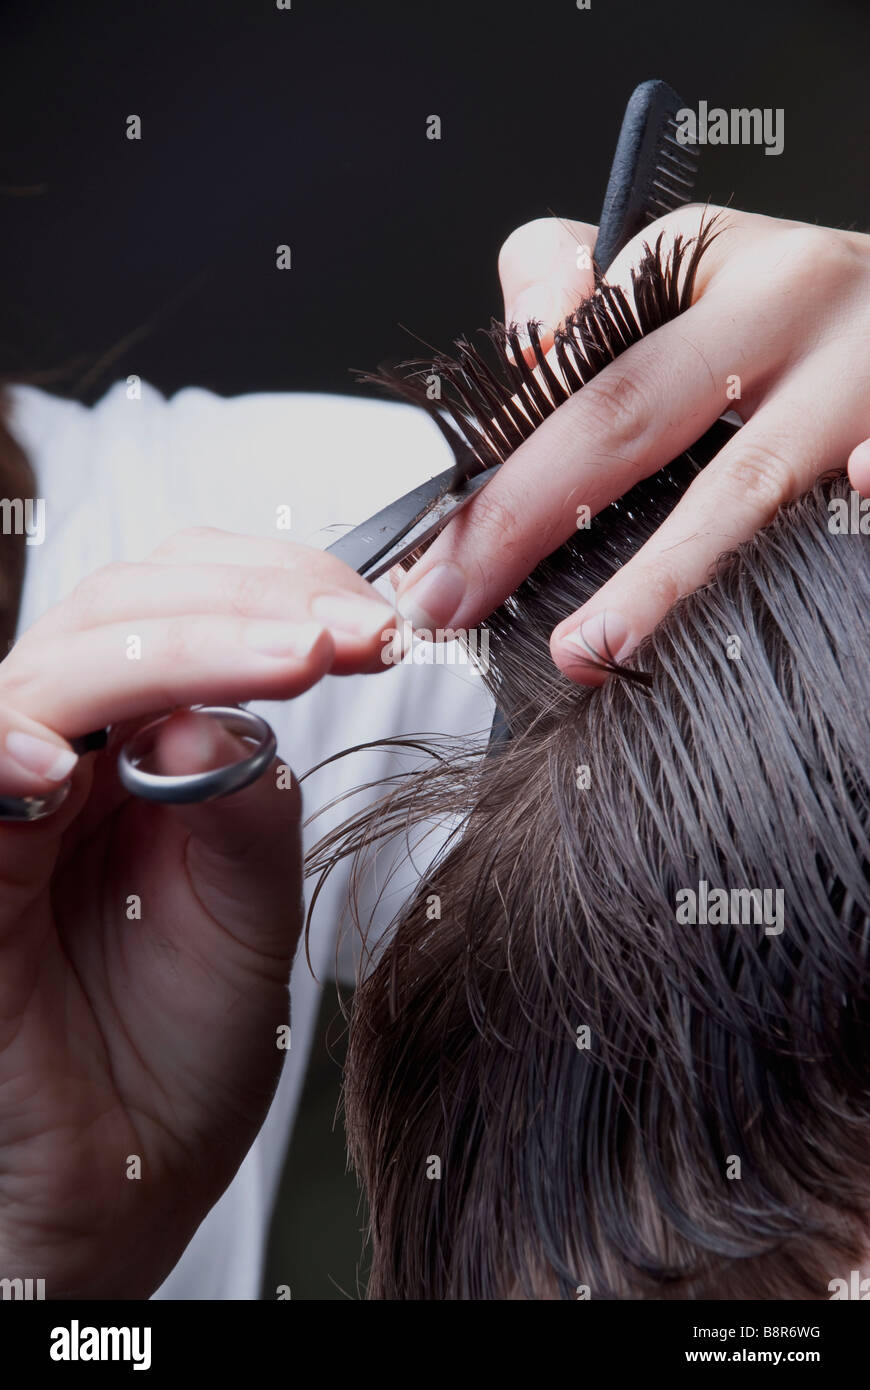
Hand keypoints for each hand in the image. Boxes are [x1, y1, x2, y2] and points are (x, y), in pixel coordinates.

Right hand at [0, 529, 398, 1296]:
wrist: (110, 1186)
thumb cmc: (174, 1052)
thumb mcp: (252, 908)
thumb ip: (241, 797)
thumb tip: (224, 705)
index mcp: (139, 752)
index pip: (189, 610)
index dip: (278, 593)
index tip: (374, 623)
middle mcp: (66, 756)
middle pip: (125, 607)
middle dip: (250, 601)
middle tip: (351, 631)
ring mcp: (4, 801)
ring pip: (59, 665)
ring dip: (176, 646)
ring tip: (290, 659)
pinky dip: (7, 742)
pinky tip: (68, 764)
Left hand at [394, 207, 869, 682]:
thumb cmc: (792, 307)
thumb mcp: (687, 266)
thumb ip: (580, 293)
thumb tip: (525, 352)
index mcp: (703, 264)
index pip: (569, 361)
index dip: (492, 460)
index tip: (435, 548)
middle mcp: (780, 307)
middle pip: (626, 413)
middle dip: (523, 516)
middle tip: (449, 600)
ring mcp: (855, 380)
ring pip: (744, 483)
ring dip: (659, 572)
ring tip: (587, 648)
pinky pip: (868, 490)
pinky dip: (850, 516)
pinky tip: (795, 567)